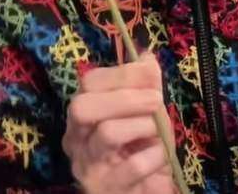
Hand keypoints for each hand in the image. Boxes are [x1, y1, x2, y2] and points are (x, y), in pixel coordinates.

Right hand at [63, 52, 176, 193]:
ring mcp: (88, 168)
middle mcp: (76, 140)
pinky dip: (154, 156)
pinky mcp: (106, 191)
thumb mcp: (142, 114)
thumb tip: (146, 57)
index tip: (151, 73)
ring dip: (143, 125)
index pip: (89, 82)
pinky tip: (161, 155)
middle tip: (156, 99)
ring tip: (159, 131)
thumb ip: (143, 85)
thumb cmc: (140, 150)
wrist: (142, 192)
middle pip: (82, 106)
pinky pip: (133, 166)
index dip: (122, 73)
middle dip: (125, 97)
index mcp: (82, 115)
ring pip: (107, 133)